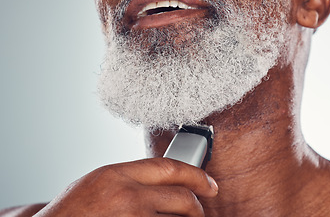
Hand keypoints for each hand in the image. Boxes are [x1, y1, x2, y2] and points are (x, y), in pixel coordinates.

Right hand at [34, 158, 217, 216]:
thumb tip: (163, 182)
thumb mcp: (99, 182)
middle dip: (197, 206)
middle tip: (200, 210)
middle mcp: (128, 195)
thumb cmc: (71, 211)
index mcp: (117, 174)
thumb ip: (131, 178)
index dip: (196, 175)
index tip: (208, 183)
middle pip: (182, 197)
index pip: (170, 168)